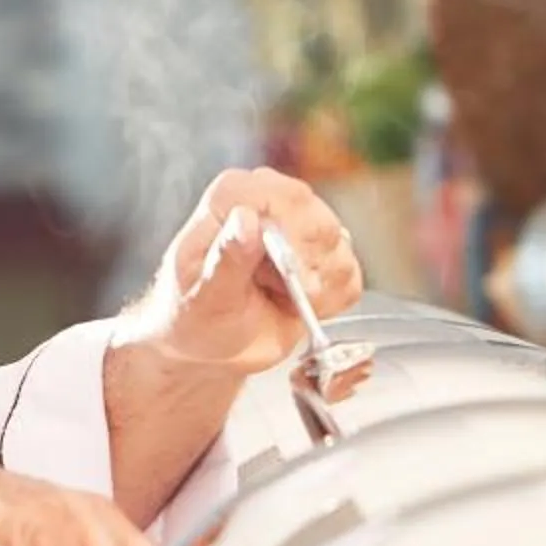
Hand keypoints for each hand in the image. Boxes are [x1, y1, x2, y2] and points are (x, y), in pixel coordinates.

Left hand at [140, 167, 363, 376]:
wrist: (209, 347)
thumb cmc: (194, 318)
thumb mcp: (203, 298)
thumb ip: (225, 260)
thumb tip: (245, 218)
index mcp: (230, 197)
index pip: (282, 197)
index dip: (292, 239)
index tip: (286, 275)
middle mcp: (269, 201)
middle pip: (319, 221)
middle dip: (307, 269)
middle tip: (284, 294)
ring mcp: (299, 225)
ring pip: (339, 247)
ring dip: (318, 288)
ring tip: (281, 300)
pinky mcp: (323, 255)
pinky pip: (350, 274)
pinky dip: (331, 301)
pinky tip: (300, 306)